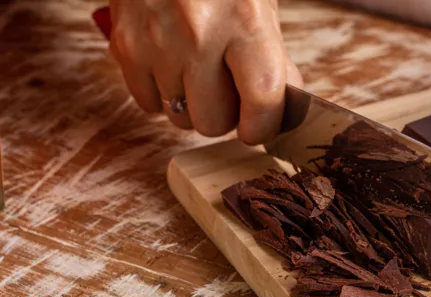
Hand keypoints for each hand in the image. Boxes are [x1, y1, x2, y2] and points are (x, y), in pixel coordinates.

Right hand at [108, 0, 302, 142]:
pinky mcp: (126, 46)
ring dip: (192, 104)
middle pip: (214, 122)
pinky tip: (171, 64)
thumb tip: (281, 109)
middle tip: (227, 89)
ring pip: (180, 118)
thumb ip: (273, 60)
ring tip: (197, 69)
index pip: (262, 101)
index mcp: (246, 22)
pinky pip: (148, 103)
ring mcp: (157, 42)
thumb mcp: (260, 7)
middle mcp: (199, 35)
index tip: (261, 128)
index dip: (264, 126)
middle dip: (225, 115)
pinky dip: (161, 93)